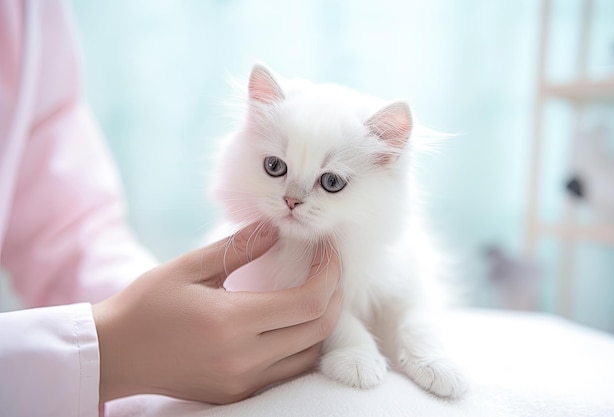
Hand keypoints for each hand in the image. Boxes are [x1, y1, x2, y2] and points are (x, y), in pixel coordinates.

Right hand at [93, 223, 342, 403]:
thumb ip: (239, 247)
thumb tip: (276, 227)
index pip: (308, 302)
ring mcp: (242, 381)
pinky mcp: (238, 393)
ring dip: (322, 321)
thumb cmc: (145, 305)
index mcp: (231, 322)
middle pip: (318, 329)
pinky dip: (302, 344)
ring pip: (310, 355)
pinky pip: (288, 372)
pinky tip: (293, 320)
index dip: (330, 273)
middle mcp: (243, 358)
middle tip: (328, 267)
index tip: (328, 250)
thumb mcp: (188, 268)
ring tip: (314, 290)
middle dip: (334, 294)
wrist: (114, 354)